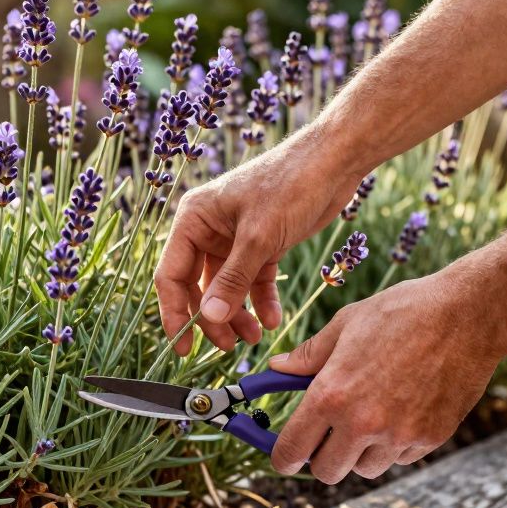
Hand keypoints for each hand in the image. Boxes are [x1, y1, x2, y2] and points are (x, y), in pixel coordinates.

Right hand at [155, 131, 361, 355]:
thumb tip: (209, 318)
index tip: (183, 347)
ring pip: (226, 288)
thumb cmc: (291, 184)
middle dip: (212, 318)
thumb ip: (232, 280)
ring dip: (238, 314)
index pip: (171, 275)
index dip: (175, 313)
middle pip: (198, 286)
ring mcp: (234, 237)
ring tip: (254, 338)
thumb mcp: (258, 237)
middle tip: (227, 347)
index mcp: (193, 219)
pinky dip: (261, 301)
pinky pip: (253, 280)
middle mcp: (208, 229)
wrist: (335, 160)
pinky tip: (273, 320)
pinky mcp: (261, 243)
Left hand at [268, 273, 506, 483]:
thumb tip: (278, 368)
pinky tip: (402, 410)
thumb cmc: (402, 312)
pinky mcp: (431, 439)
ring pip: (365, 469)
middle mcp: (363, 423)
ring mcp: (400, 435)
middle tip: (326, 436)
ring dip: (359, 452)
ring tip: (369, 416)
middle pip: (327, 472)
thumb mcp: (346, 324)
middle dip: (321, 458)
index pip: (293, 450)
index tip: (283, 457)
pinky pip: (400, 458)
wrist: (467, 315)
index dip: (282, 458)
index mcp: (332, 395)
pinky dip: (394, 445)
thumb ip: (308, 355)